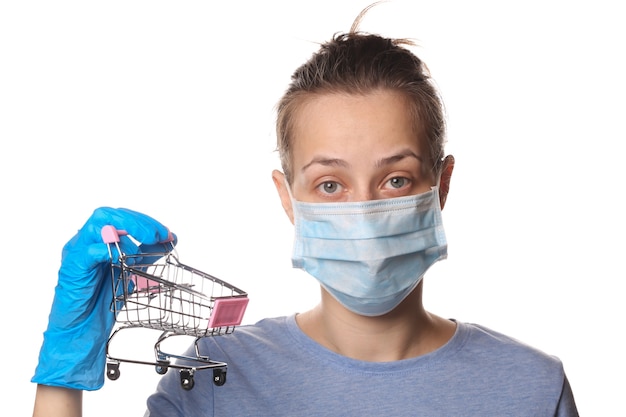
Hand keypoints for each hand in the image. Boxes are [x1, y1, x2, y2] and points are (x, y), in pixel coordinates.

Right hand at [32, 207, 175, 389]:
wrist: (82, 327)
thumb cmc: (102, 299)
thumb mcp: (132, 271)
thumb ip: (147, 254)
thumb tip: (169, 240)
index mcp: (99, 239)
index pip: (122, 217)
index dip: (146, 221)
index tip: (167, 234)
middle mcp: (86, 240)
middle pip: (109, 214)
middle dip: (138, 222)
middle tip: (157, 235)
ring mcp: (77, 251)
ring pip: (97, 223)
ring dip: (127, 231)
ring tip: (144, 245)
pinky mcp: (72, 267)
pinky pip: (89, 251)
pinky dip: (110, 250)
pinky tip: (126, 258)